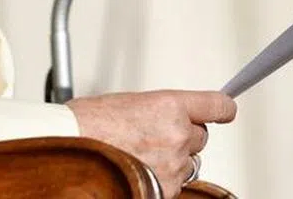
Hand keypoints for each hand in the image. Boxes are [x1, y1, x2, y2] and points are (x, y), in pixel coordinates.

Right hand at [65, 90, 235, 198]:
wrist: (68, 147)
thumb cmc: (85, 124)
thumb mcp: (125, 102)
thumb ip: (155, 109)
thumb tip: (164, 117)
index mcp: (168, 105)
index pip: (216, 105)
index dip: (221, 108)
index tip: (224, 110)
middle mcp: (177, 135)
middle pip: (200, 137)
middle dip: (182, 136)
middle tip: (153, 136)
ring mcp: (172, 166)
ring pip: (188, 163)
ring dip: (171, 160)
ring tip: (138, 155)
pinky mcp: (164, 190)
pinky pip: (173, 184)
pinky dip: (159, 179)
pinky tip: (136, 169)